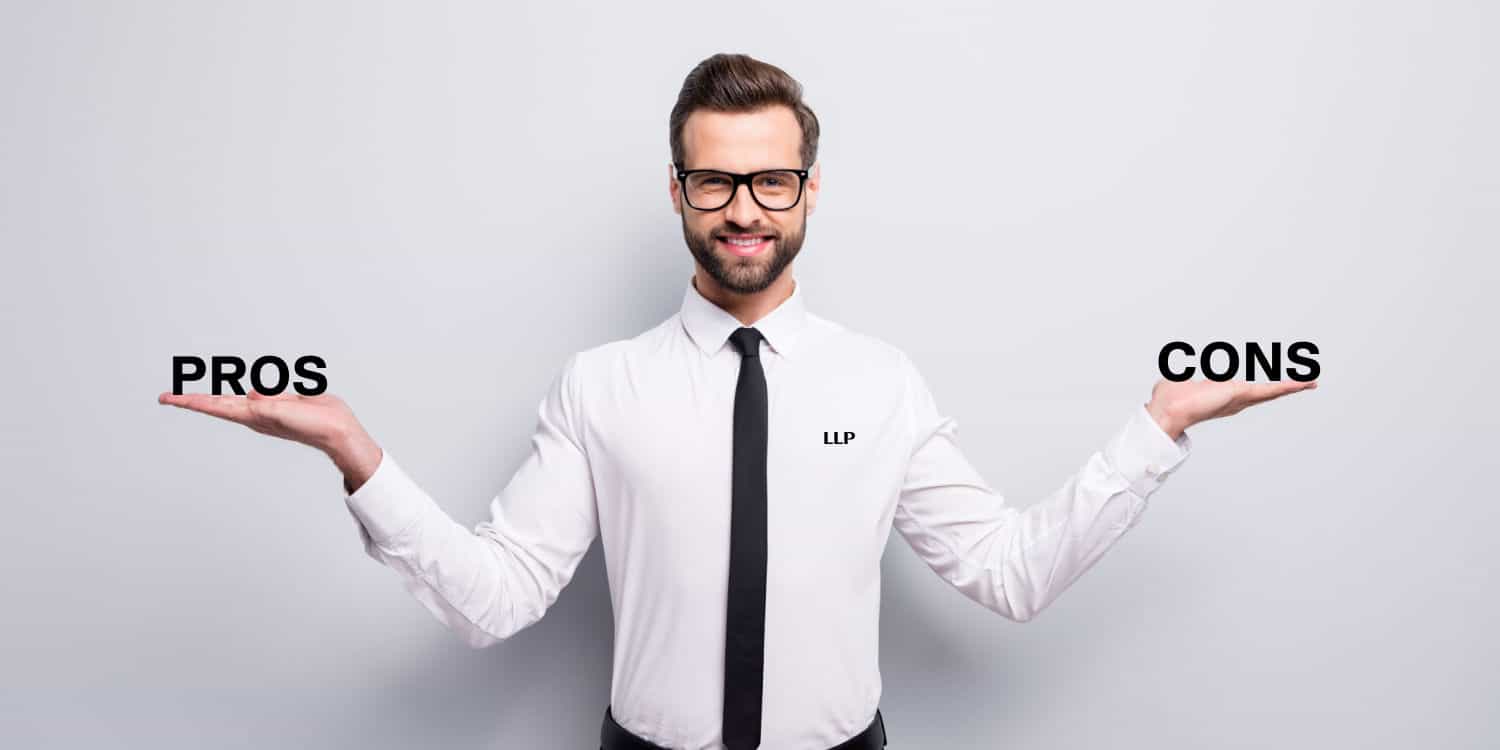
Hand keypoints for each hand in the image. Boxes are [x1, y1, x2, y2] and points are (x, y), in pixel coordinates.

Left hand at [157, 389, 382, 489]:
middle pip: (219, 403)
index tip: (168, 399)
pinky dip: (257, 389)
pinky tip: (259, 390)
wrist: (338, 433)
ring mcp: (267, 410)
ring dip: (227, 394)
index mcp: (252, 415)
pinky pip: (264, 392)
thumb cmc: (314, 426)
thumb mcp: (286, 411)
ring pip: (242, 395)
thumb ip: (266, 402)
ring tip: (221, 396)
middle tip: (168, 398)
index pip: (214, 405)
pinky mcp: (281, 404)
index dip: (190, 401)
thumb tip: (249, 394)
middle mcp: (254, 413)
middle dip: (194, 400)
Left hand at [1144, 378, 1318, 439]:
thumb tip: (1173, 379)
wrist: (1171, 408)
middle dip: (1284, 389)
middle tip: (1303, 384)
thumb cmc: (1169, 399)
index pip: (1245, 392)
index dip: (1259, 391)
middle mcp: (1234, 400)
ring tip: (1311, 382)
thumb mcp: (1177, 383)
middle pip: (1265, 394)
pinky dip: (1290, 386)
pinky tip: (1306, 382)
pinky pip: (1272, 390)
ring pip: (1272, 392)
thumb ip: (1179, 381)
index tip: (1270, 389)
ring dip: (1292, 386)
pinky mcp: (1245, 395)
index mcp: (1222, 397)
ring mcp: (1241, 398)